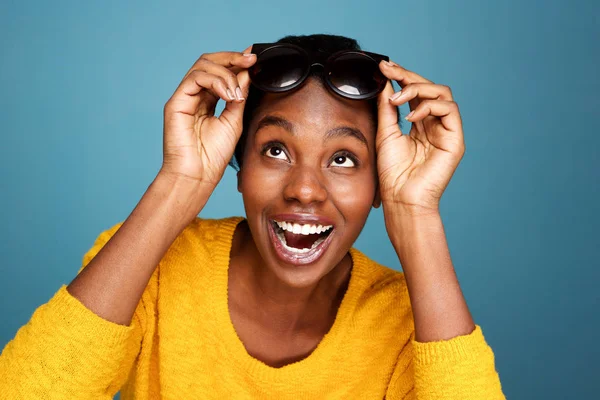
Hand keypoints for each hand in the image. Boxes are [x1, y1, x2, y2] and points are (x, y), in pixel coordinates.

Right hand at [160, 48, 256, 188]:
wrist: (198, 175)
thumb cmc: (214, 155)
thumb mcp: (234, 120)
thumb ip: (240, 96)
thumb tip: (248, 73)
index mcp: (208, 100)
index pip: (220, 71)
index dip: (237, 62)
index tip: (255, 59)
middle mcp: (195, 95)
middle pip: (209, 62)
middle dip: (232, 58)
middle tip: (251, 60)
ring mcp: (184, 97)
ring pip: (202, 65)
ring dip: (226, 73)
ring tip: (237, 93)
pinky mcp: (176, 102)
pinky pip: (195, 78)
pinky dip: (215, 81)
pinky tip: (228, 95)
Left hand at [376, 61, 464, 214]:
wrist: (400, 199)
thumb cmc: (392, 173)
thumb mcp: (385, 133)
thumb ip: (387, 108)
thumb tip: (387, 82)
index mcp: (418, 123)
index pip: (414, 93)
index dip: (401, 77)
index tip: (383, 67)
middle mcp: (434, 124)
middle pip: (429, 88)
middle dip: (408, 76)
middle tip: (389, 70)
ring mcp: (446, 131)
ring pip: (441, 94)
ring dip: (418, 89)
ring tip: (397, 100)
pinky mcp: (455, 139)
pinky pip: (450, 110)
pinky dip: (429, 106)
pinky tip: (411, 117)